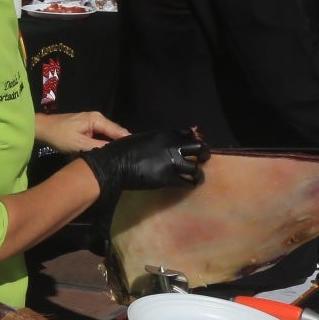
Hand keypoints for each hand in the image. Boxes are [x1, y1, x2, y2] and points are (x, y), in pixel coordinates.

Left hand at [35, 110, 128, 154]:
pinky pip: (101, 135)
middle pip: (115, 132)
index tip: (137, 152)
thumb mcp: (80, 145)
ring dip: (112, 144)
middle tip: (131, 157)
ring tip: (122, 157)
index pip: (118, 131)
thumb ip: (99, 147)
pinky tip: (108, 152)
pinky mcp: (88, 127)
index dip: (127, 141)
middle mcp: (98, 118)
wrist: (43, 130)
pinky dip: (104, 143)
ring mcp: (93, 121)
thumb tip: (115, 151)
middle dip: (121, 143)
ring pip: (108, 134)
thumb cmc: (60, 136)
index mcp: (97, 119)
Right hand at [82, 128, 207, 201]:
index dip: (193, 140)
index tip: (192, 146)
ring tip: (196, 177)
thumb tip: (164, 144)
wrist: (114, 165)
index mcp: (165, 135)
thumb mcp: (142, 138)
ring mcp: (172, 163)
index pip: (189, 134)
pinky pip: (186, 183)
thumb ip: (157, 140)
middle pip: (199, 149)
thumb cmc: (123, 149)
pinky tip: (187, 185)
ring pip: (196, 168)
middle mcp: (172, 147)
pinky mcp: (168, 179)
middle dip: (204, 154)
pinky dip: (188, 184)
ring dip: (198, 174)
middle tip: (202, 160)